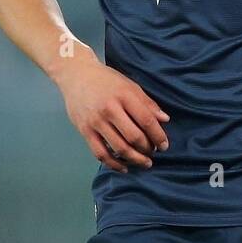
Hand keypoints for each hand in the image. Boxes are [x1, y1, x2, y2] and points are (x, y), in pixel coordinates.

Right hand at [51, 49, 168, 172]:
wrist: (76, 75)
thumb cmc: (107, 80)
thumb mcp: (130, 85)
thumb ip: (147, 103)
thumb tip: (165, 120)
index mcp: (124, 96)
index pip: (146, 120)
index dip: (158, 136)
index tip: (164, 145)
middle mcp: (110, 109)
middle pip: (134, 137)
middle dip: (148, 149)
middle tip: (153, 152)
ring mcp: (96, 121)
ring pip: (119, 148)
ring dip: (135, 159)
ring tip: (144, 162)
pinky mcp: (85, 131)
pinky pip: (100, 153)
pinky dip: (114, 164)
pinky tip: (124, 167)